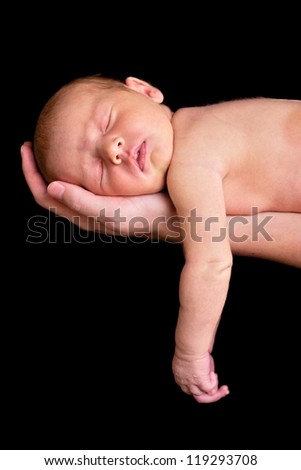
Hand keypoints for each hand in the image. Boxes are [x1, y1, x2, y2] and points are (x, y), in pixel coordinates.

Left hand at [21, 142, 178, 238]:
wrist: (182, 213)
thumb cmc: (148, 215)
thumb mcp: (113, 212)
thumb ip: (83, 202)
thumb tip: (50, 187)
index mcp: (84, 214)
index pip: (46, 196)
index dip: (30, 174)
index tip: (25, 147)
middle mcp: (89, 208)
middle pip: (52, 189)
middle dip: (38, 167)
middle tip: (32, 142)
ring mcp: (101, 199)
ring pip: (68, 181)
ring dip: (56, 163)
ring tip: (52, 142)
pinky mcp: (114, 190)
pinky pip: (86, 175)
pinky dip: (76, 161)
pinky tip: (83, 146)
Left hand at [172, 350, 228, 403]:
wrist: (191, 343)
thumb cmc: (192, 345)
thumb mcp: (194, 360)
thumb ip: (200, 368)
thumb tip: (209, 372)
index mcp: (179, 375)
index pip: (188, 389)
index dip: (200, 388)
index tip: (209, 384)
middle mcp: (183, 381)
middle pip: (196, 396)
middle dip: (209, 395)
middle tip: (220, 390)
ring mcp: (191, 383)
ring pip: (203, 397)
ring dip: (215, 393)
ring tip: (223, 386)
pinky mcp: (200, 381)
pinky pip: (210, 389)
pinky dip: (214, 383)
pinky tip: (214, 374)